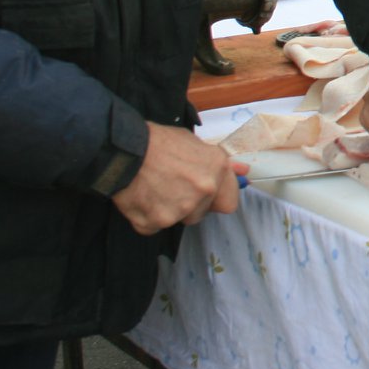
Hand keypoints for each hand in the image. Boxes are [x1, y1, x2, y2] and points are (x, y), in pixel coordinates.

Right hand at [111, 123, 240, 235]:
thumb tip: (244, 170)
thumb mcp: (194, 144)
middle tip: (172, 186)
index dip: (216, 198)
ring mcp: (180, 209)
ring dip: (168, 210)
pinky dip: (147, 216)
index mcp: (217, 170)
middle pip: (201, 213)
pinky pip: (154, 226)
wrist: (124, 149)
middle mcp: (203, 191)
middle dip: (189, 204)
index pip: (229, 202)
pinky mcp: (155, 222)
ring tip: (154, 188)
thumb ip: (219, 162)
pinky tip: (141, 197)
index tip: (205, 194)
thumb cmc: (159, 142)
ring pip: (178, 220)